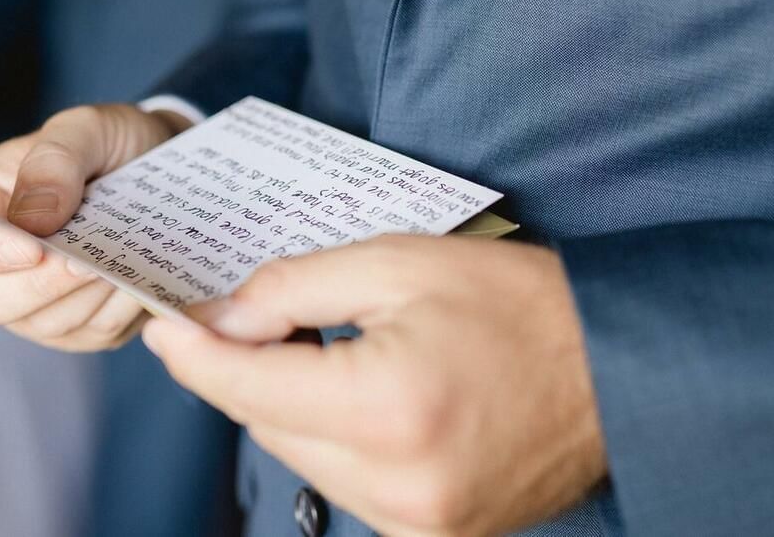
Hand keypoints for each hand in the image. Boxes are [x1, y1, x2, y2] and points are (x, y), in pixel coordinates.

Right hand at [0, 104, 192, 350]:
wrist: (159, 164)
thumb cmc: (110, 143)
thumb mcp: (86, 129)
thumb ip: (54, 162)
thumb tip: (33, 220)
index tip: (31, 248)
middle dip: (41, 285)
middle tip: (88, 262)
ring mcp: (32, 301)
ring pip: (43, 323)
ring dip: (86, 297)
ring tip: (124, 259)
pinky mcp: (78, 325)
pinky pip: (90, 333)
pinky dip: (117, 309)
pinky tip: (138, 277)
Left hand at [142, 235, 606, 535]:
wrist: (611, 367)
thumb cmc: (516, 302)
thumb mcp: (399, 263)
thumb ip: (295, 289)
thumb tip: (222, 320)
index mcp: (387, 408)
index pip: (250, 387)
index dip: (195, 354)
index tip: (162, 328)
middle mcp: (397, 485)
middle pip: (267, 427)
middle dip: (239, 370)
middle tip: (234, 317)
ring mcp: (416, 525)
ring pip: (300, 459)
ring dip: (282, 403)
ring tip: (302, 345)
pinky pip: (343, 483)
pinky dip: (326, 435)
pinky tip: (342, 388)